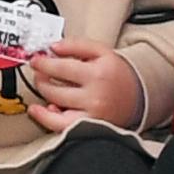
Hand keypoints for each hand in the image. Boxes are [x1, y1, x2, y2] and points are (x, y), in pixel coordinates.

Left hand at [23, 43, 141, 129]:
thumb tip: (53, 47)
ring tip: (44, 87)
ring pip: (55, 107)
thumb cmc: (116, 75)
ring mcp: (91, 115)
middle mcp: (95, 96)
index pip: (62, 68)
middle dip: (41, 79)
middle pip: (55, 89)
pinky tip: (40, 109)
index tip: (36, 60)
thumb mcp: (102, 52)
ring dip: (43, 95)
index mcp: (99, 74)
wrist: (137, 98)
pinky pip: (60, 126)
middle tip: (39, 73)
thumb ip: (77, 45)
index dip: (43, 63)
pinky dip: (45, 118)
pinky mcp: (89, 128)